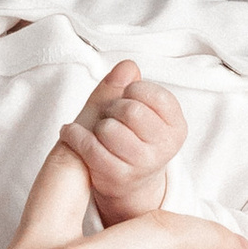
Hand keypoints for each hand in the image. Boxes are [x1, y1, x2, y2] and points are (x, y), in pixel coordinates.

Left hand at [56, 59, 187, 223]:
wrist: (129, 182)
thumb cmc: (133, 137)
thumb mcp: (138, 108)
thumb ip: (128, 83)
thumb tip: (126, 66)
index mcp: (176, 126)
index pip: (153, 94)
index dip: (133, 90)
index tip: (128, 98)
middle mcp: (165, 147)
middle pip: (130, 111)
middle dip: (113, 108)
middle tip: (110, 115)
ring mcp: (143, 164)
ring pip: (109, 129)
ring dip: (97, 125)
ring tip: (100, 130)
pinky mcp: (118, 177)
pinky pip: (90, 147)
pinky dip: (75, 135)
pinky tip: (71, 132)